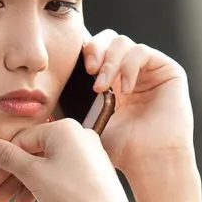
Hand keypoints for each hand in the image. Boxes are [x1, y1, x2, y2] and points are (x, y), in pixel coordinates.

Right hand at [0, 120, 134, 201]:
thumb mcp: (33, 173)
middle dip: (12, 178)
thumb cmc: (70, 194)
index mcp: (64, 128)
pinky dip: (44, 189)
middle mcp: (79, 136)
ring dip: (24, 187)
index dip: (2, 161)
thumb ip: (7, 157)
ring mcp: (89, 156)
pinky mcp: (94, 174)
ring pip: (47, 168)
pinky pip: (61, 176)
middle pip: (34, 154)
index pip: (23, 140)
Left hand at [80, 29, 194, 183]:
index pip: (94, 51)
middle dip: (93, 50)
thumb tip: (34, 97)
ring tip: (102, 86)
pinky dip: (129, 66)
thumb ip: (68, 104)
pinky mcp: (168, 70)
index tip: (68, 65)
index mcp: (112, 81)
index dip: (82, 51)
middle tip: (86, 70)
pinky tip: (124, 89)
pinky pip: (142, 51)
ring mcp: (150, 70)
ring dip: (109, 61)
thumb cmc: (120, 151)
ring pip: (123, 42)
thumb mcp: (84, 124)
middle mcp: (131, 72)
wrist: (149, 163)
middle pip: (107, 39)